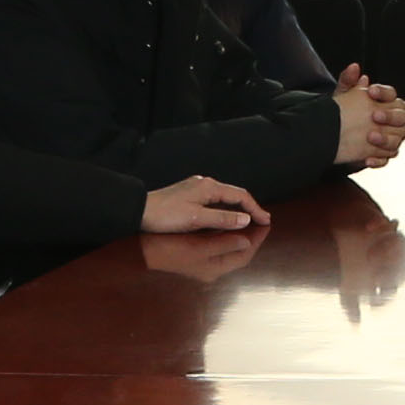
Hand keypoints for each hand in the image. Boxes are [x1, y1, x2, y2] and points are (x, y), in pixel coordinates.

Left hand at [140, 175, 267, 235]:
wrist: (139, 211)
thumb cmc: (166, 215)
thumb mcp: (197, 219)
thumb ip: (223, 219)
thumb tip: (245, 220)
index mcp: (209, 187)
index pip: (240, 196)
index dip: (255, 209)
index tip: (265, 221)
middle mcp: (204, 183)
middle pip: (234, 194)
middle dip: (249, 207)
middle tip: (261, 220)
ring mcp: (196, 188)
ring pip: (224, 197)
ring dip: (237, 208)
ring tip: (248, 219)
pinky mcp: (188, 194)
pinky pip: (214, 200)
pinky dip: (224, 208)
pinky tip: (225, 216)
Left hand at [332, 64, 404, 170]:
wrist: (334, 137)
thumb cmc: (342, 114)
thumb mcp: (342, 97)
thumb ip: (348, 82)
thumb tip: (354, 68)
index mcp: (384, 103)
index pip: (392, 95)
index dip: (384, 93)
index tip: (371, 91)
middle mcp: (391, 120)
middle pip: (402, 116)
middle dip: (390, 116)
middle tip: (374, 115)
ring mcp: (389, 137)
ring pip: (398, 138)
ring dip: (385, 138)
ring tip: (370, 137)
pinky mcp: (382, 154)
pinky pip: (386, 158)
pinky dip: (378, 159)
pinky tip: (367, 158)